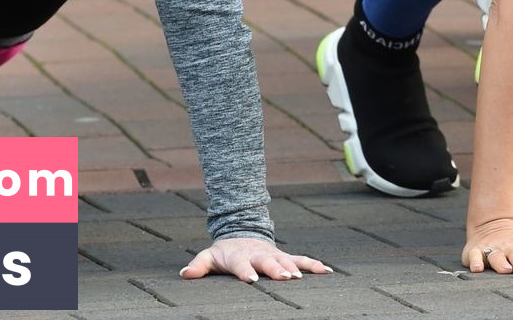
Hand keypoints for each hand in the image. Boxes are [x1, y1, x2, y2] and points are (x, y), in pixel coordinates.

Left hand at [179, 237, 330, 281]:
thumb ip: (199, 265)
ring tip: (304, 277)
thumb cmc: (225, 251)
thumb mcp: (209, 256)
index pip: (242, 264)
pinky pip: (302, 260)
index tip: (251, 280)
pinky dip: (315, 265)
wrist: (242, 233)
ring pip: (287, 260)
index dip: (246, 271)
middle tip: (286, 277)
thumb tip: (184, 274)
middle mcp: (259, 255)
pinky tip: (328, 272)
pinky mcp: (285, 256)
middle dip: (278, 269)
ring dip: (297, 268)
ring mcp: (274, 255)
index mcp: (240, 256)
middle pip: (269, 262)